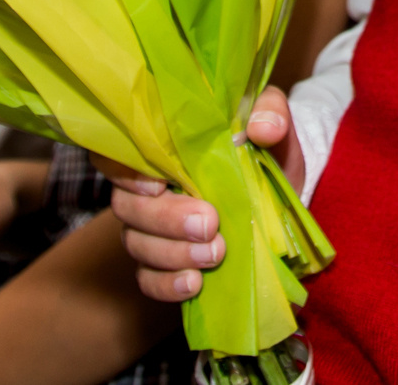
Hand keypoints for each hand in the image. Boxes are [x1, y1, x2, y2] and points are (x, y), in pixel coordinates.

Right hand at [104, 87, 299, 302]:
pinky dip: (168, 284)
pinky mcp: (165, 263)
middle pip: (127, 207)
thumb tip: (263, 128)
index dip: (125, 172)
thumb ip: (269, 113)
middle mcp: (146, 189)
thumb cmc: (263, 149)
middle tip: (209, 224)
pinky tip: (194, 282)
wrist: (280, 194)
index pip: (117, 155)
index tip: (158, 184)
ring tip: (215, 253)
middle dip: (167, 219)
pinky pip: (149, 279)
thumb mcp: (272, 122)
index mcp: (162, 148)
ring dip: (174, 253)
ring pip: (137, 244)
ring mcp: (150, 229)